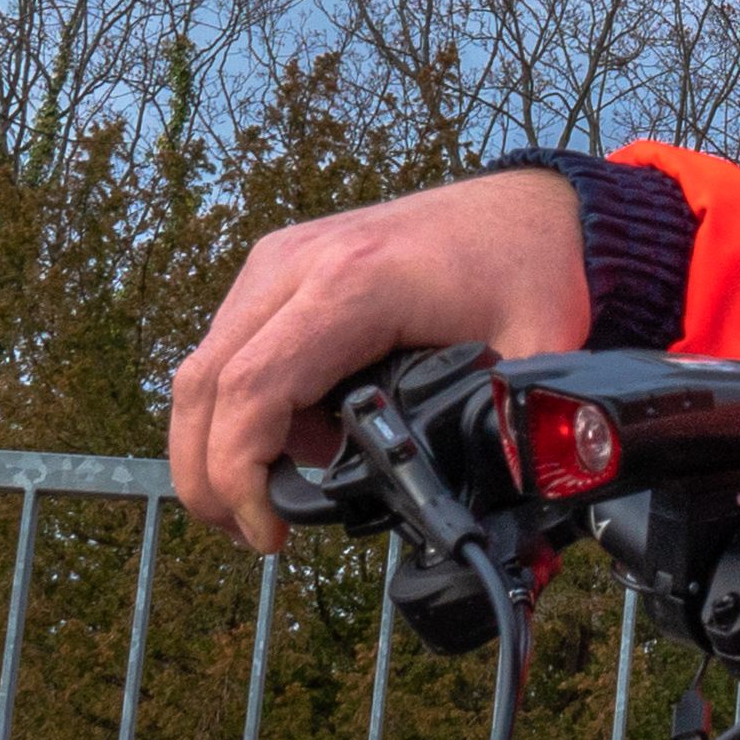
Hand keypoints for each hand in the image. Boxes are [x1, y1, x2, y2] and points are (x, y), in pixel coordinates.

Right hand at [166, 171, 593, 552]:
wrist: (530, 206)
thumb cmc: (527, 266)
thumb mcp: (535, 352)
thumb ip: (517, 429)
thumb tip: (512, 503)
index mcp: (354, 284)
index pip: (252, 388)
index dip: (239, 472)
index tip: (266, 532)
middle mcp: (299, 263)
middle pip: (204, 383)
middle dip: (206, 475)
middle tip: (249, 532)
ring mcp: (282, 260)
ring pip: (204, 365)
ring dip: (217, 443)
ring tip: (271, 501)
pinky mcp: (281, 268)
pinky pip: (230, 346)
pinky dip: (239, 406)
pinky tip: (294, 446)